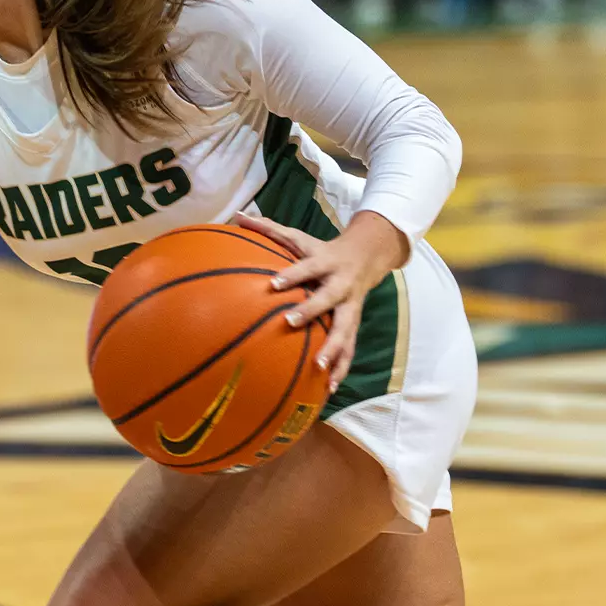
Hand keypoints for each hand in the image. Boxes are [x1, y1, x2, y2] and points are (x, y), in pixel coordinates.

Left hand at [233, 211, 407, 392]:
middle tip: (290, 323)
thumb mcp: (299, 237)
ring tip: (321, 370)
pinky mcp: (354, 324)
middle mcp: (340, 286)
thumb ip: (269, 229)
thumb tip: (238, 216)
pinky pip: (349, 349)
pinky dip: (341, 368)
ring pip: (344, 330)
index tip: (272, 284)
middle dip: (311, 311)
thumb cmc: (322, 250)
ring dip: (335, 350)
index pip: (306, 268)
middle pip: (328, 299)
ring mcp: (350, 307)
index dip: (291, 275)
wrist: (367, 256)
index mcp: (325, 263)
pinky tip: (330, 389)